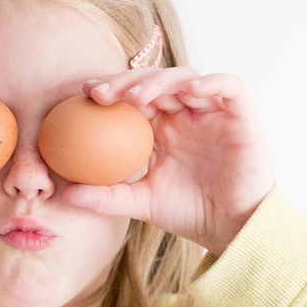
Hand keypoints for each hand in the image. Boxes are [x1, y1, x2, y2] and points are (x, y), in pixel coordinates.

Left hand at [62, 67, 274, 256]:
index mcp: (161, 126)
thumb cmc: (189, 213)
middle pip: (153, 80)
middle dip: (126, 81)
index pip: (132, 96)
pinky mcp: (241, 114)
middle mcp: (185, 112)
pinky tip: (188, 92)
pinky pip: (229, 86)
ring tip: (137, 96)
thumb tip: (65, 195)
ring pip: (185, 77)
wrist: (232, 229)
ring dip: (159, 81)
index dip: (110, 88)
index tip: (84, 94)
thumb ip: (106, 196)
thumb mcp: (141, 203)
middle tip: (101, 93)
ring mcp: (212, 111)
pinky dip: (211, 82)